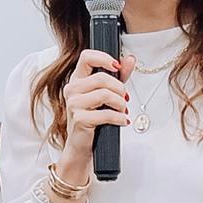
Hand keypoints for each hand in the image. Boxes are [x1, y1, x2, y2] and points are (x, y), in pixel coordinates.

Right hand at [54, 47, 131, 181]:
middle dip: (119, 88)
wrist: (81, 146)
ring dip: (120, 104)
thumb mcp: (106, 94)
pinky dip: (119, 117)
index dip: (104, 58)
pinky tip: (122, 121)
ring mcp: (73, 104)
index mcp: (77, 79)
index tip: (117, 66)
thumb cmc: (93, 118)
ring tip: (123, 110)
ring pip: (105, 94)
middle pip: (101, 78)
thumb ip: (118, 76)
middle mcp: (72, 89)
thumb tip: (130, 59)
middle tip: (125, 99)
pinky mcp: (79, 119)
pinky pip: (106, 114)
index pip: (86, 57)